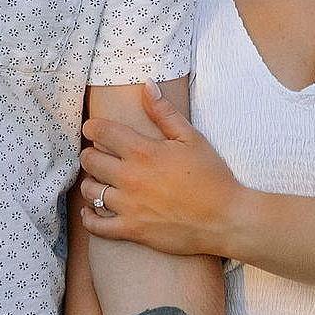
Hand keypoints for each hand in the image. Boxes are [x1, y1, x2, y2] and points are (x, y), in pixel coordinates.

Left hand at [78, 82, 246, 259]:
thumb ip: (165, 112)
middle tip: (98, 156)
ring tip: (101, 182)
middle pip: (89, 160)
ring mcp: (129, 205)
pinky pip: (96, 225)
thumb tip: (147, 85)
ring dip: (91, 184)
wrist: (225, 219)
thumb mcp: (192, 138)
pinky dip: (90, 218)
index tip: (94, 129)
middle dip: (90, 154)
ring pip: (89, 191)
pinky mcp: (132, 230)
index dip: (93, 128)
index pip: (100, 132)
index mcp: (143, 151)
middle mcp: (130, 177)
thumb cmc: (212, 177)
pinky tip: (93, 212)